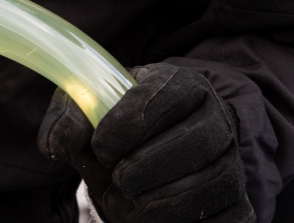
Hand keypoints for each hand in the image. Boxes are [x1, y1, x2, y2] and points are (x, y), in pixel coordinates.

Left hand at [38, 63, 253, 222]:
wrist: (154, 156)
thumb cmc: (121, 128)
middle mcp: (216, 119)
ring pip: (210, 185)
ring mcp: (231, 163)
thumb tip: (56, 143)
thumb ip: (71, 117)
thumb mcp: (94, 110)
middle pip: (196, 143)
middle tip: (116, 179)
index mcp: (184, 84)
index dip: (130, 121)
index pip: (168, 93)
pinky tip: (149, 220)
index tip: (101, 146)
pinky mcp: (237, 206)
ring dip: (159, 203)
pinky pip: (224, 222)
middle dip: (146, 167)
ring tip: (124, 204)